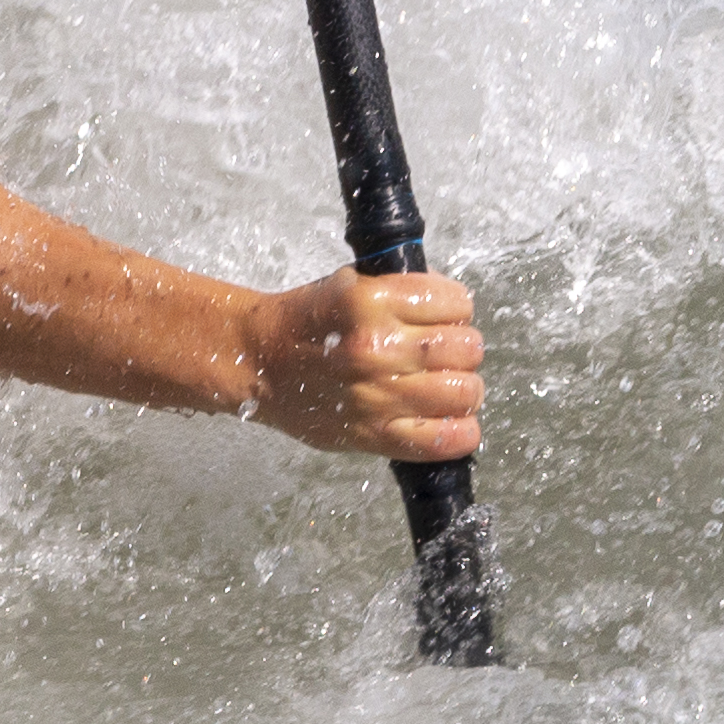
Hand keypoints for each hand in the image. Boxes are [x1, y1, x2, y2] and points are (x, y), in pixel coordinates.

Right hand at [239, 266, 482, 460]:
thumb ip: (403, 291)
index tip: (448, 316)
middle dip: (464, 347)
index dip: (457, 308)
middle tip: (448, 352)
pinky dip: (462, 432)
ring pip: (464, 391)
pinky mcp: (375, 434)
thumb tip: (453, 304)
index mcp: (370, 300)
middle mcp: (377, 346)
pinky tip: (455, 421)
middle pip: (466, 347)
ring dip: (466, 387)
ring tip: (450, 385)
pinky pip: (444, 439)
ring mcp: (378, 394)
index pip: (454, 302)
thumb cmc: (306, 321)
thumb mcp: (351, 284)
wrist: (257, 361)